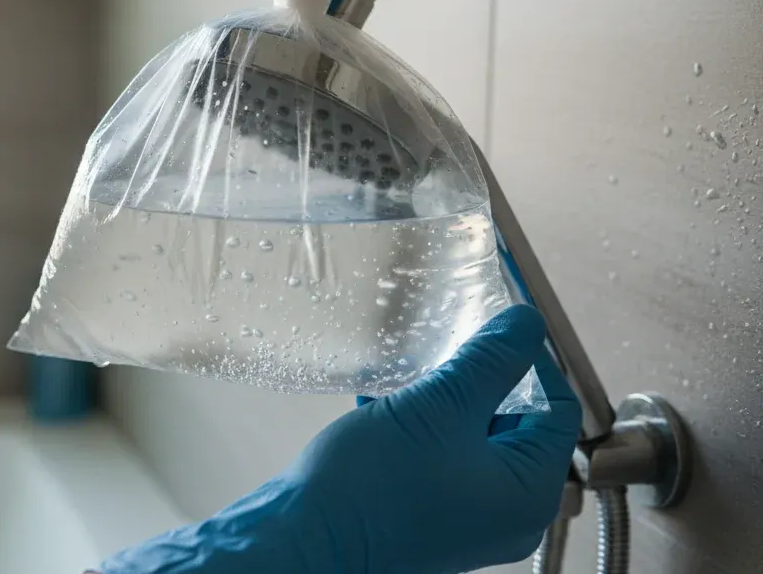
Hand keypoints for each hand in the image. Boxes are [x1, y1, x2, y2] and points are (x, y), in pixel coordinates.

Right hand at [98, 305, 581, 573]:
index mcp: (528, 491)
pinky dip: (422, 425)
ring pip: (473, 437)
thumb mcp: (439, 406)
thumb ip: (490, 361)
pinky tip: (386, 401)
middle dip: (481, 378)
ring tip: (413, 372)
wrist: (305, 537)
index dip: (529, 361)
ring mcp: (467, 517)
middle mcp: (507, 512)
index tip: (494, 328)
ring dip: (446, 399)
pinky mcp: (429, 514)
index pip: (557, 410)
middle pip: (517, 424)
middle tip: (450, 347)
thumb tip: (526, 325)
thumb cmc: (374, 486)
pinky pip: (442, 457)